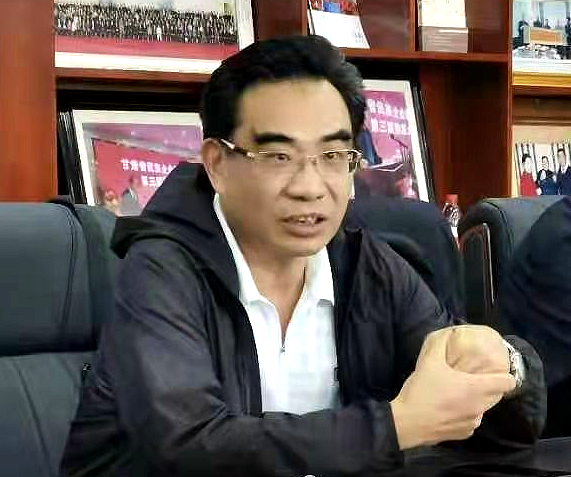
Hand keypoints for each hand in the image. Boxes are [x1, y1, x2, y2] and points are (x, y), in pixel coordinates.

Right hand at [390, 328, 515, 449]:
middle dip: (486, 386)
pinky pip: (469, 421)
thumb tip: (449, 331)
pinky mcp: (463, 434)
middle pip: (494, 395)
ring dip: (473, 401)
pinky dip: (462, 414)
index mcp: (476, 388)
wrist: (407, 423)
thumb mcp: (429, 361)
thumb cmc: (423, 390)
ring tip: (455, 394)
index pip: (508, 382)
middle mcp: (480, 407)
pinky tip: (447, 410)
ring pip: (480, 409)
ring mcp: (473, 423)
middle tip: (469, 378)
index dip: (505, 374)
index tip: (496, 370)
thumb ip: (440, 344)